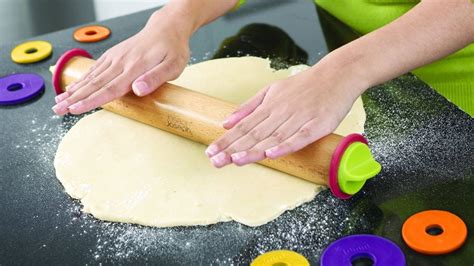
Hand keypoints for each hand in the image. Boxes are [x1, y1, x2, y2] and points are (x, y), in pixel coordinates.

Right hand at [52, 11, 190, 114]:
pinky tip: (71, 88)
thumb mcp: (173, 66)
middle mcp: (121, 63)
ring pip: (91, 77)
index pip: (110, 88)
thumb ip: (156, 78)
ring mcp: (116, 58)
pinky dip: (81, 79)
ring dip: (73, 90)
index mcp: (135, 68)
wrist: (166, 28)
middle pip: (95, 84)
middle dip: (74, 98)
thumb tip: (138, 90)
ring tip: (58, 102)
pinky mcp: (114, 55)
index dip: (92, 100)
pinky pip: (94, 69)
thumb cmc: (173, 49)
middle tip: (57, 110)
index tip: (76, 109)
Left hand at [205, 65, 363, 167]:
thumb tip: (226, 122)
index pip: (244, 126)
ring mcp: (299, 118)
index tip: (210, 152)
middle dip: (233, 148)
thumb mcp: (272, 90)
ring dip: (253, 149)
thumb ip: (249, 107)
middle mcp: (281, 112)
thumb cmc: (305, 85)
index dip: (227, 140)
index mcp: (269, 105)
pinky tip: (272, 154)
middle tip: (215, 161)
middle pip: (254, 133)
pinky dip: (286, 146)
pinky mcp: (318, 125)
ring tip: (235, 160)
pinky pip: (300, 137)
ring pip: (273, 137)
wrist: (338, 74)